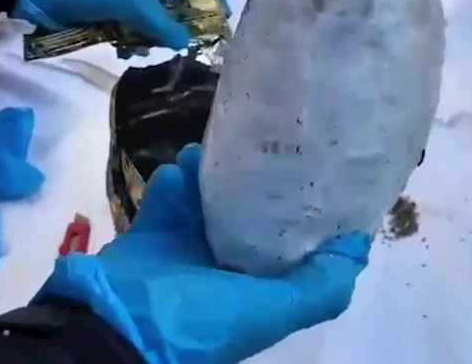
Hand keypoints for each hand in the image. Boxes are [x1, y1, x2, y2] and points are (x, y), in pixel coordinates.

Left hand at [13, 0, 228, 49]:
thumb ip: (158, 20)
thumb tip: (186, 42)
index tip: (222, 19)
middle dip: (176, 22)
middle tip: (183, 47)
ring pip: (147, 14)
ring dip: (149, 33)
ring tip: (144, 49)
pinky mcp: (99, 4)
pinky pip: (124, 23)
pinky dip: (127, 37)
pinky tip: (122, 49)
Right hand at [36, 144, 369, 363]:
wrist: (112, 325)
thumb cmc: (198, 318)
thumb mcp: (271, 311)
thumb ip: (321, 287)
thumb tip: (359, 245)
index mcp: (252, 287)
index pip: (284, 244)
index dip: (299, 212)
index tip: (314, 170)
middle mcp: (221, 268)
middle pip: (244, 215)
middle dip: (252, 183)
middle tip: (260, 147)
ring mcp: (181, 250)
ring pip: (205, 200)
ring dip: (209, 175)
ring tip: (211, 151)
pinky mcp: (147, 234)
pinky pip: (165, 199)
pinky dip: (172, 184)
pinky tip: (178, 171)